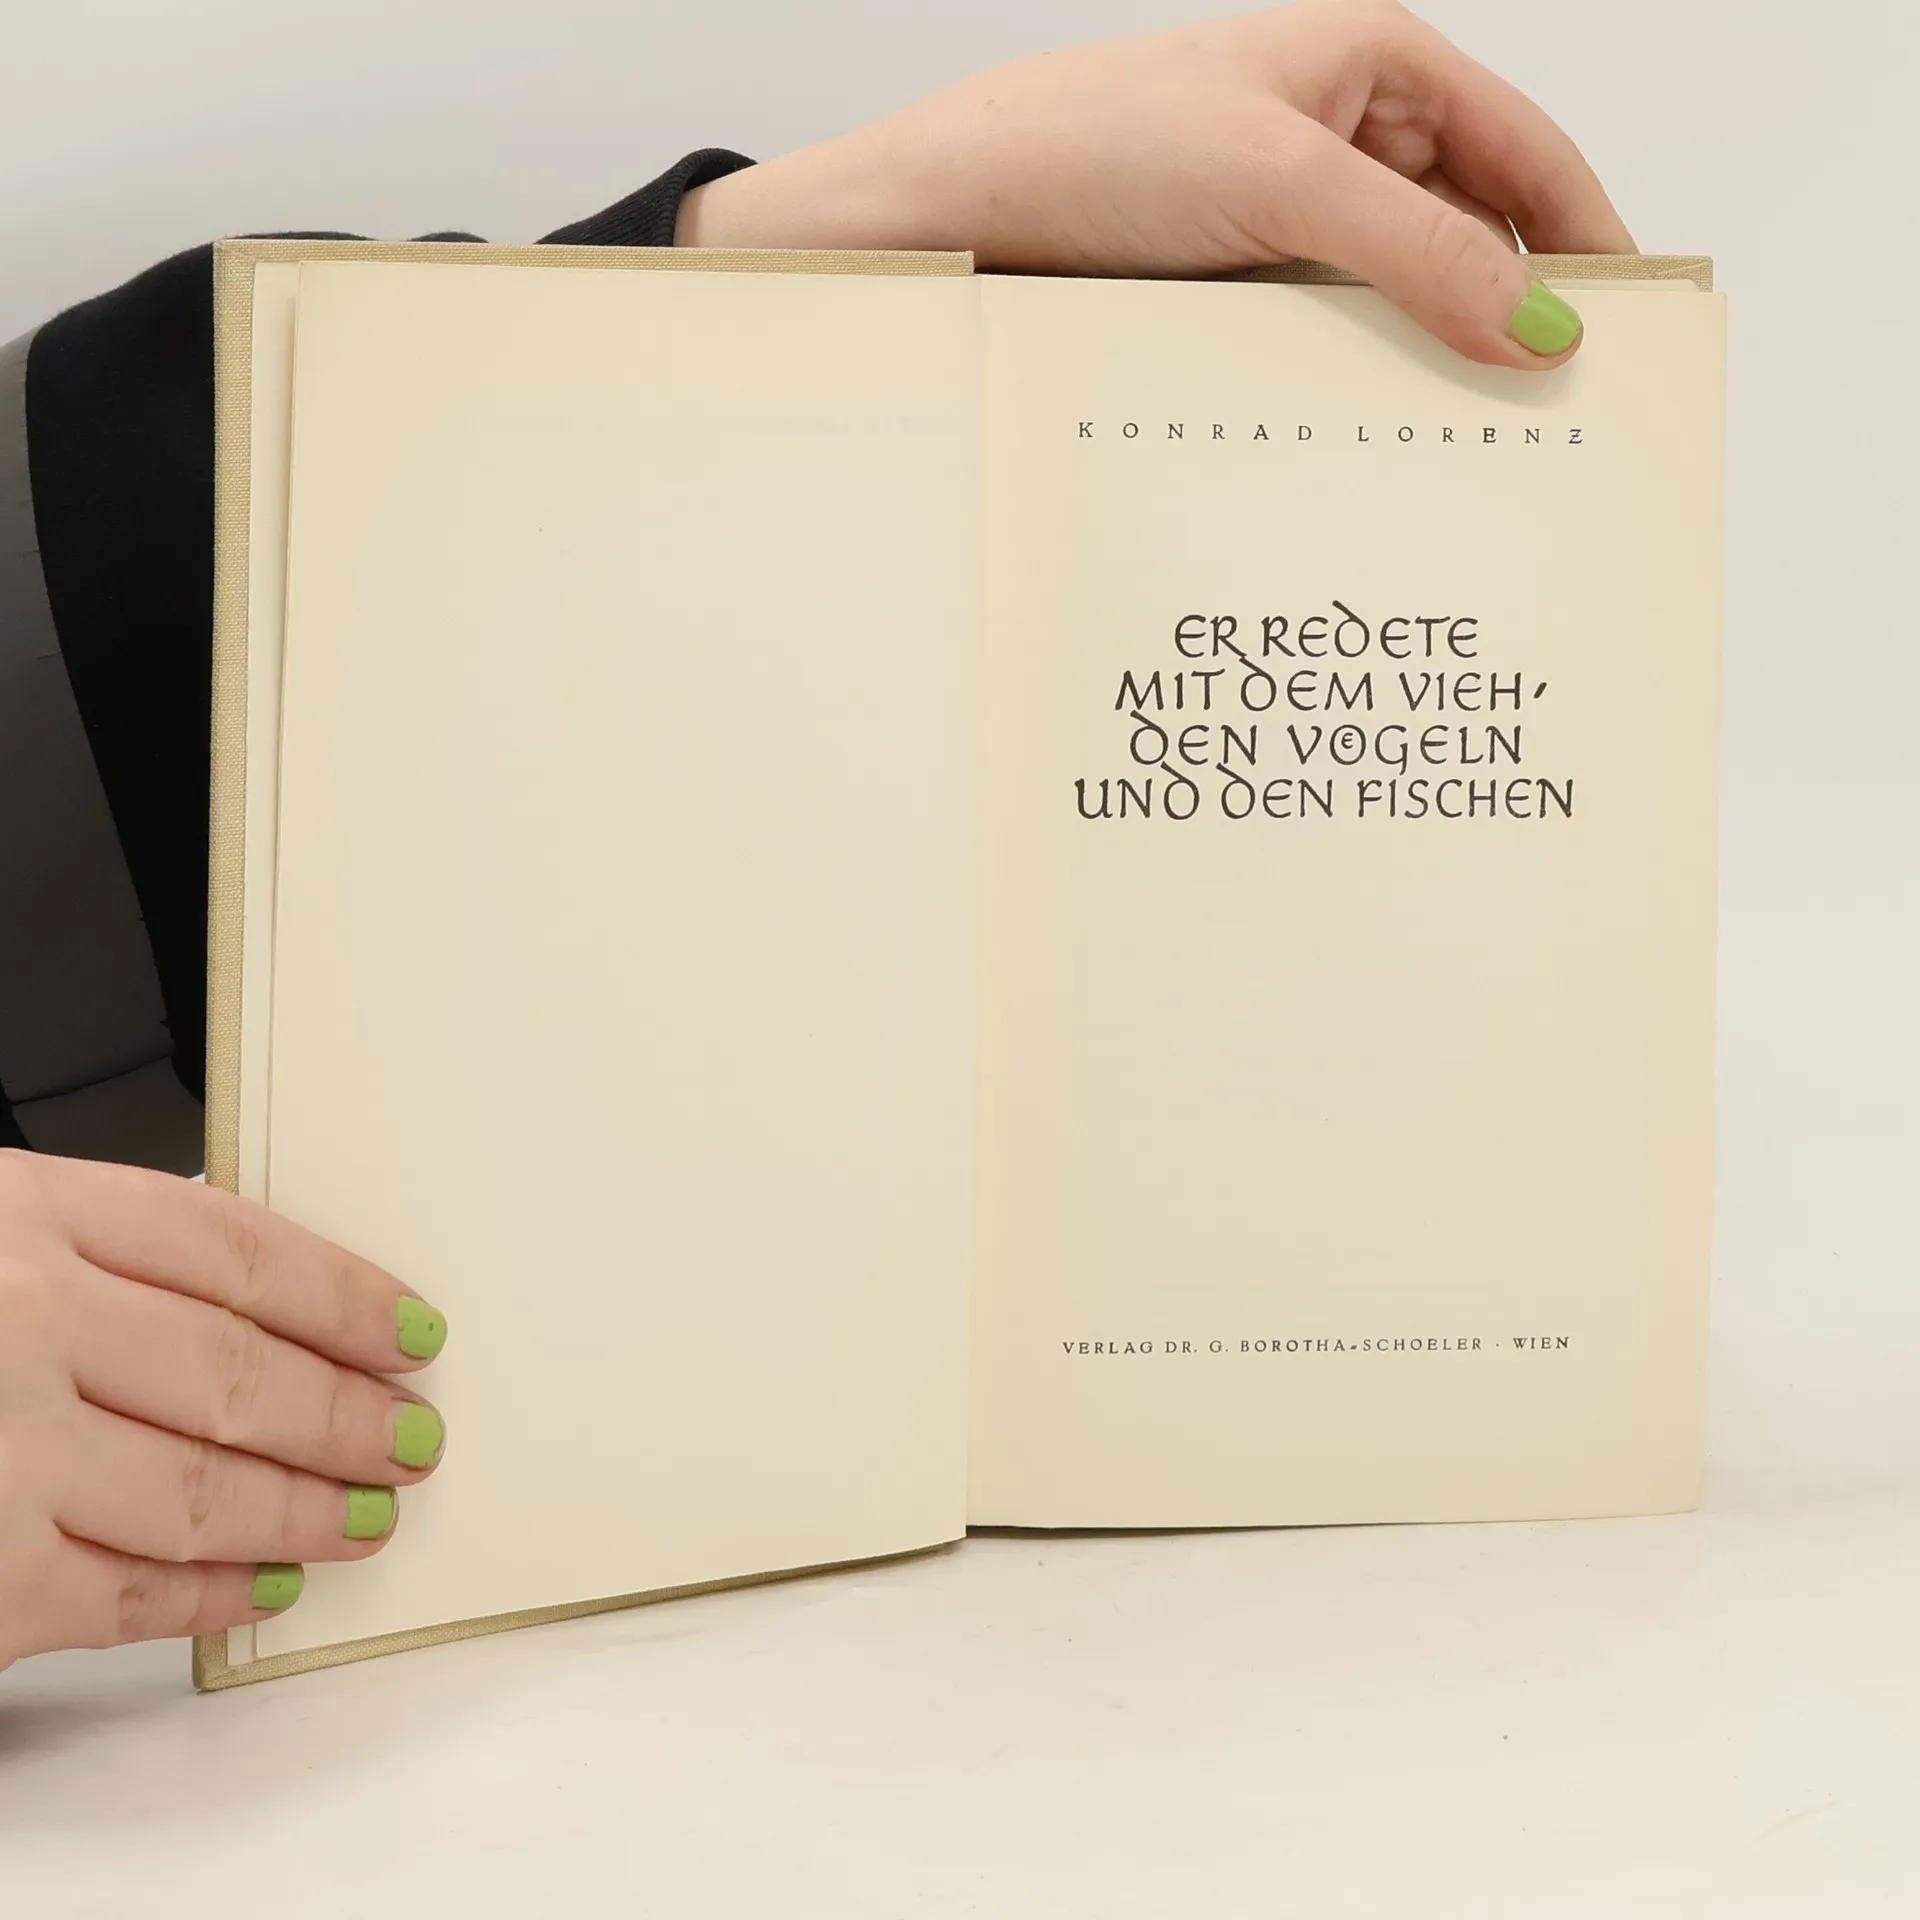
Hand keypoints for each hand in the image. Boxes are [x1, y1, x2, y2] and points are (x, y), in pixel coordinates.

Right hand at [0, 1151, 447, 1669]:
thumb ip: (94, 1255)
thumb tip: (255, 1308)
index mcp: (30, 1216)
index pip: (243, 1252)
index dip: (346, 1297)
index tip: (408, 1331)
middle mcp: (21, 1322)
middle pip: (243, 1373)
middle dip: (349, 1416)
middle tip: (410, 1437)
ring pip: (208, 1489)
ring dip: (306, 1510)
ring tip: (365, 1516)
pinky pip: (124, 1591)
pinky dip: (209, 1596)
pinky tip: (258, 1589)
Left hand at [678, 0, 1631, 366]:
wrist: (950, 217)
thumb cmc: (1089, 146)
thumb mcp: (1281, 185)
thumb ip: (1421, 254)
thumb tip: (1538, 325)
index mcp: (1372, 64)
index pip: (1528, 153)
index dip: (1587, 237)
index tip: (1631, 329)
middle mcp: (1338, 135)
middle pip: (1473, 230)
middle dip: (1512, 311)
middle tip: (1555, 411)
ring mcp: (1286, 216)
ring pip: (1401, 294)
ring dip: (1431, 357)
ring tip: (1470, 437)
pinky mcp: (1237, 285)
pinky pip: (1330, 336)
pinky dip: (1360, 379)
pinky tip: (1375, 431)